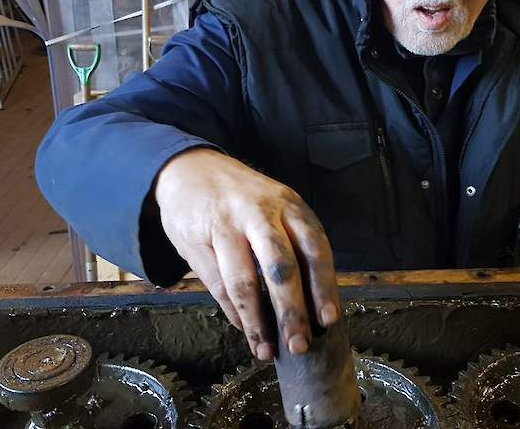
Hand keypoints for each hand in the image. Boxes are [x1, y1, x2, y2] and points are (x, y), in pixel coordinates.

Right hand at [155, 148, 339, 360]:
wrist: (190, 169)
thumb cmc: (245, 199)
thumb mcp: (277, 207)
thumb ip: (294, 244)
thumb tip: (313, 304)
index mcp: (289, 205)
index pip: (314, 249)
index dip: (323, 286)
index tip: (329, 319)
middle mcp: (259, 213)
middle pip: (280, 267)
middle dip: (291, 311)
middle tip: (299, 345)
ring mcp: (225, 226)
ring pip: (244, 282)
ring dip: (257, 322)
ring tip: (267, 350)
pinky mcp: (197, 241)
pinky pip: (218, 286)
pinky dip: (234, 313)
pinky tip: (246, 329)